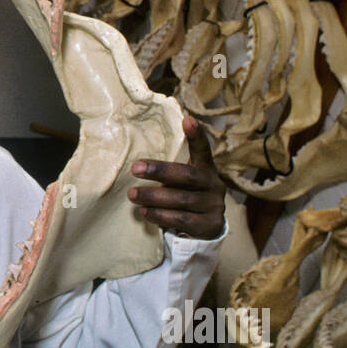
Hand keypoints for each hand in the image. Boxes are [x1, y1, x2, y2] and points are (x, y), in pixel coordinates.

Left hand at [129, 115, 225, 239]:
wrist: (206, 228)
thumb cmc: (186, 196)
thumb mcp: (183, 181)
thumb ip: (171, 172)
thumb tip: (138, 164)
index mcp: (206, 169)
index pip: (203, 150)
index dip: (196, 135)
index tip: (187, 119)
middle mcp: (214, 185)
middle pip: (187, 175)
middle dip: (159, 171)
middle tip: (135, 168)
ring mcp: (214, 205)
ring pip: (181, 199)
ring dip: (154, 196)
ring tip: (132, 195)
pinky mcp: (209, 225)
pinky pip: (182, 219)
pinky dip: (160, 215)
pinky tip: (144, 212)